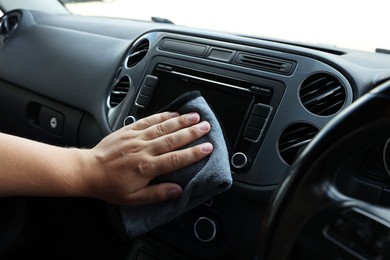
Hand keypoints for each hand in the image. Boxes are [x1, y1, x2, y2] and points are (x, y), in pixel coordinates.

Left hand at [81, 112, 212, 205]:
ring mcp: (136, 137)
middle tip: (206, 127)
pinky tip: (173, 113)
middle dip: (192, 132)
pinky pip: (148, 120)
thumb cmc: (110, 185)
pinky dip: (162, 115)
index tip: (207, 148)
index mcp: (147, 167)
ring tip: (195, 116)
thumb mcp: (133, 198)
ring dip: (181, 121)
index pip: (176, 159)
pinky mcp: (129, 129)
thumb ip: (157, 194)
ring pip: (163, 127)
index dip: (194, 153)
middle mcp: (144, 150)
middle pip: (173, 139)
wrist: (88, 170)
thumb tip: (178, 191)